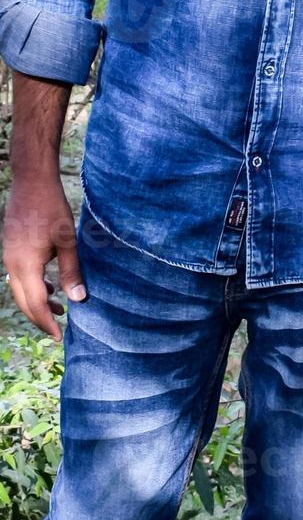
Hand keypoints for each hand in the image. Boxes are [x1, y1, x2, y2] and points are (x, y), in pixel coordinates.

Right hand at [3, 178, 85, 339]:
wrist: (32, 183)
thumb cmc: (52, 209)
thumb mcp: (68, 242)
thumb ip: (71, 272)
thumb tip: (77, 300)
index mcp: (25, 264)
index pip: (35, 303)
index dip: (46, 322)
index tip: (58, 336)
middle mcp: (12, 263)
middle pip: (23, 301)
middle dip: (39, 318)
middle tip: (57, 330)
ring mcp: (9, 256)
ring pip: (19, 290)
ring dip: (37, 303)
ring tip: (59, 310)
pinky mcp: (12, 249)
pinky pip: (19, 277)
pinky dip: (33, 287)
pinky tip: (50, 287)